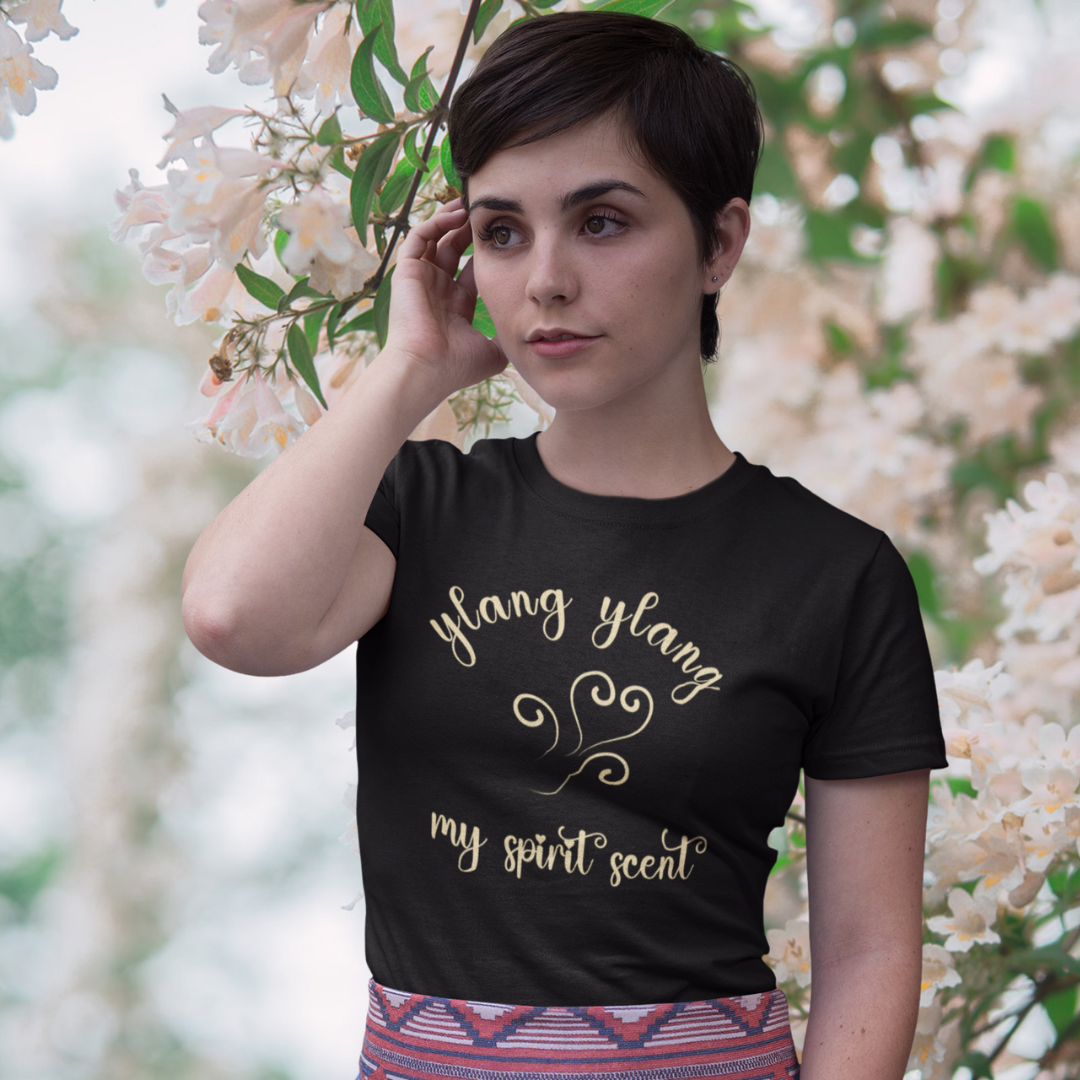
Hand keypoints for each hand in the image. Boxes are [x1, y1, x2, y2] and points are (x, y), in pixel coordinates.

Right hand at [383, 198, 507, 397]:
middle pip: (454, 247)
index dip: (488, 251)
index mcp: (456, 305)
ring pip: (436, 237)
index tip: (507, 235)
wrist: (426, 371)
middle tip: (490, 212)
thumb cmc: (456, 366)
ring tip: (473, 204)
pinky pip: (419, 237)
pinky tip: (455, 213)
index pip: (473, 268)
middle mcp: (438, 289)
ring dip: (453, 219)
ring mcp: (421, 280)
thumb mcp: (494, 350)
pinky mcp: (406, 272)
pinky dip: (435, 222)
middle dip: (471, 229)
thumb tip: (535, 332)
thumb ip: (511, 335)